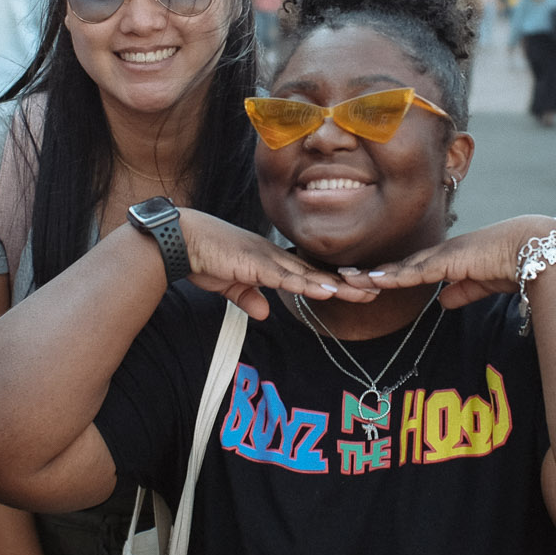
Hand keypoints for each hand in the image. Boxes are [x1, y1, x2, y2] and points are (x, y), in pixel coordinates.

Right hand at [176, 209, 377, 317]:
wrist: (179, 241)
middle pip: (318, 272)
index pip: (308, 273)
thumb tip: (263, 312)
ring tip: (364, 292)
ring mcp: (267, 259)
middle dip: (347, 282)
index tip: (356, 289)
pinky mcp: (255, 265)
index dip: (333, 282)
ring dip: (337, 285)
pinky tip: (327, 291)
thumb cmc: (202, 258)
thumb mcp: (229, 284)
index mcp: (269, 260)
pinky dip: (308, 284)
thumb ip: (248, 297)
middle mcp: (274, 256)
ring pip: (310, 275)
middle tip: (376, 290)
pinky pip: (286, 278)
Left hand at [342, 217, 555, 308]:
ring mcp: (443, 255)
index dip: (387, 275)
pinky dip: (393, 277)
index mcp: (449, 259)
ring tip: (346, 279)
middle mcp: (441, 254)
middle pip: (398, 266)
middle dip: (370, 273)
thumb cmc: (515, 263)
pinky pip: (415, 272)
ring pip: (400, 268)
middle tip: (342, 276)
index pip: (411, 269)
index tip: (365, 280)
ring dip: (373, 275)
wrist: (534, 248)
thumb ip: (463, 292)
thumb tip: (443, 303)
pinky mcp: (449, 261)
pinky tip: (374, 281)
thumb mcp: (483, 283)